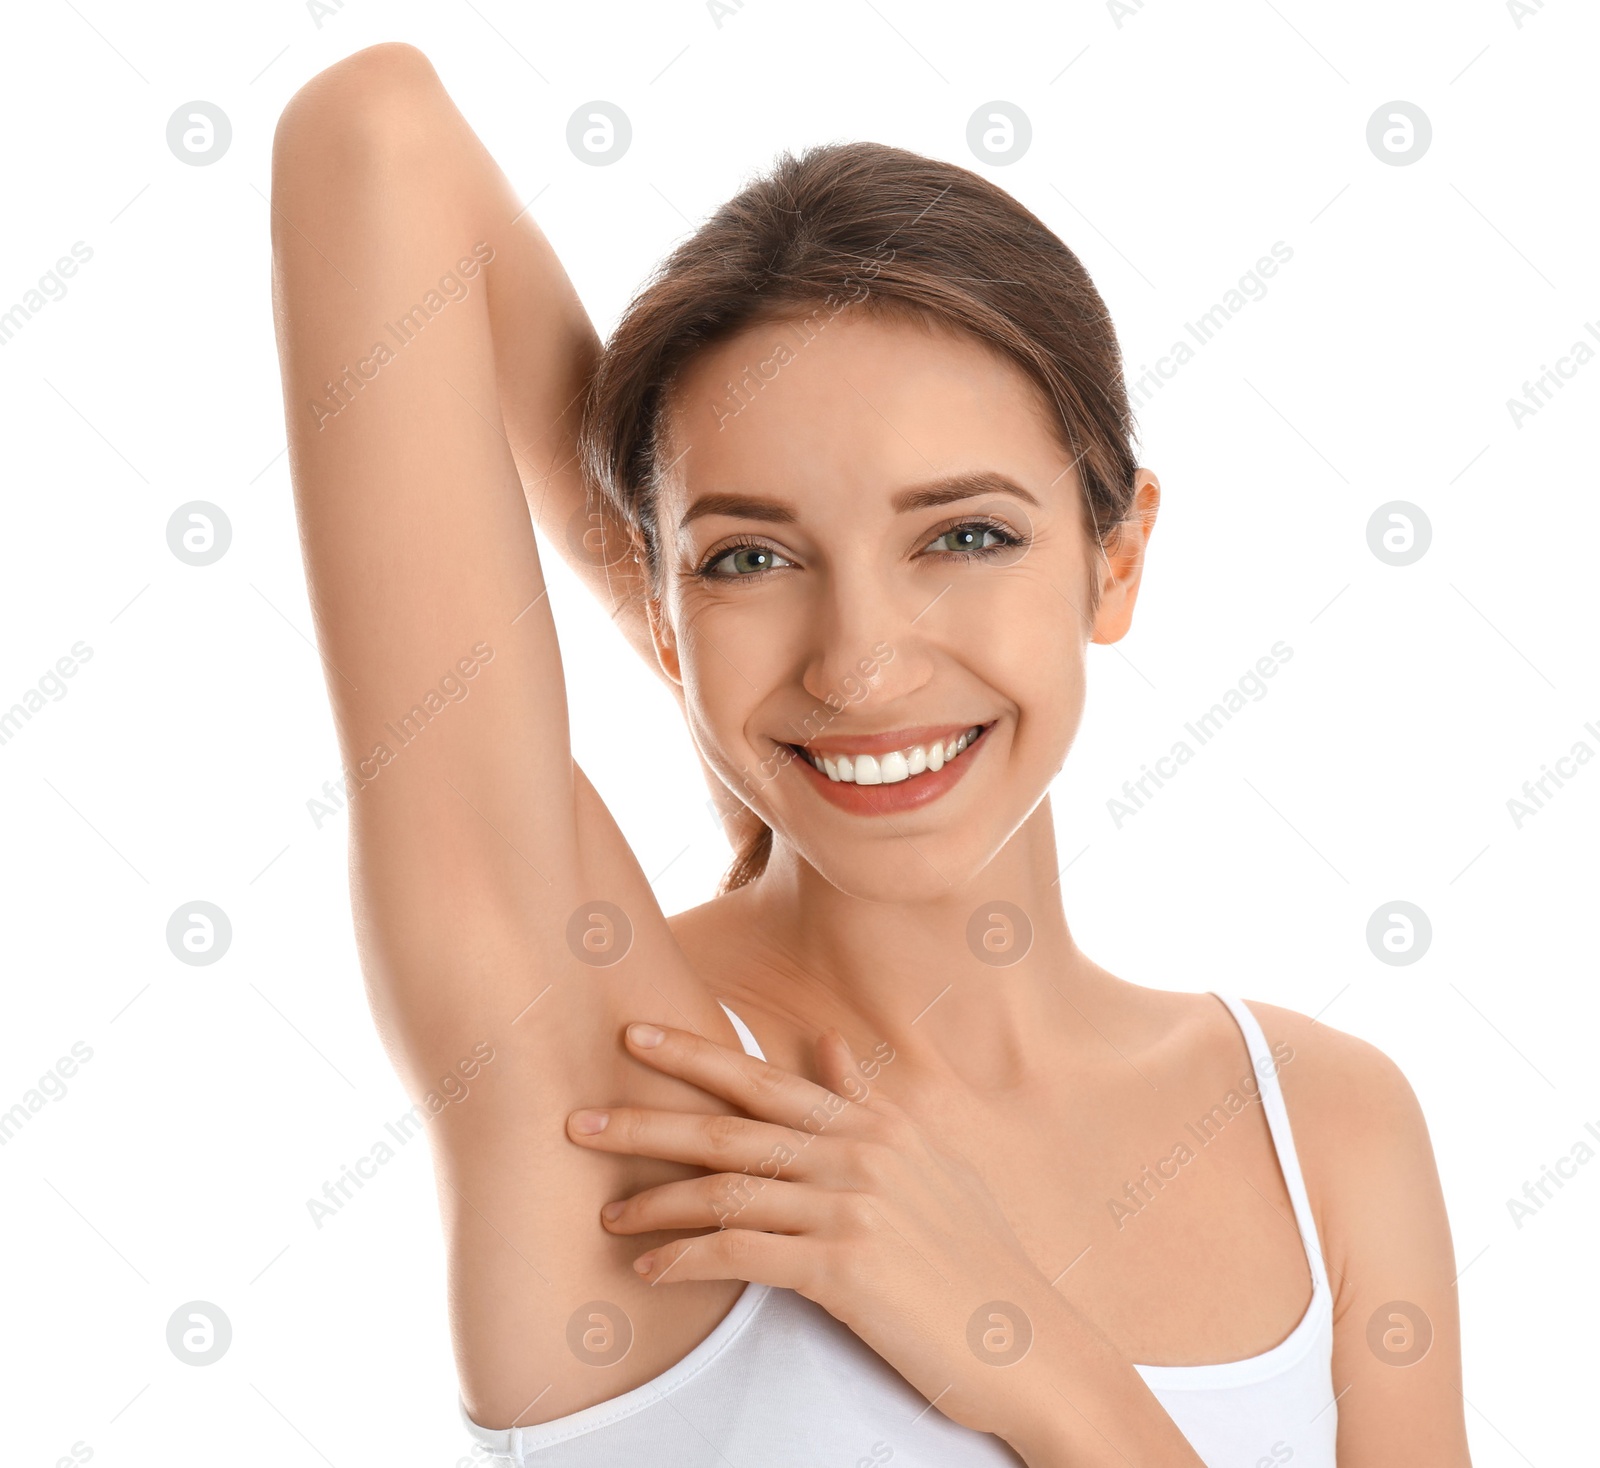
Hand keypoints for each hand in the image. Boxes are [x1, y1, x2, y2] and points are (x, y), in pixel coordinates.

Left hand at [565, 1020, 1065, 1442]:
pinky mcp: (843, 1269)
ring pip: (725, 1190)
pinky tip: (650, 1269)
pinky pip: (742, 1255)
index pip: (765, 1077)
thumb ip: (865, 1102)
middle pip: (729, 1124)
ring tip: (606, 1212)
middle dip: (646, 1118)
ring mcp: (850, 1207)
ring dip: (654, 1202)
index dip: (693, 1053)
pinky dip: (686, 1259)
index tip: (633, 1033)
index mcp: (873, 1121)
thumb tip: (824, 1043)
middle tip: (578, 1118)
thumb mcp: (926, 1161)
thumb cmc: (975, 1255)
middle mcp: (858, 1152)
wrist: (1027, 1340)